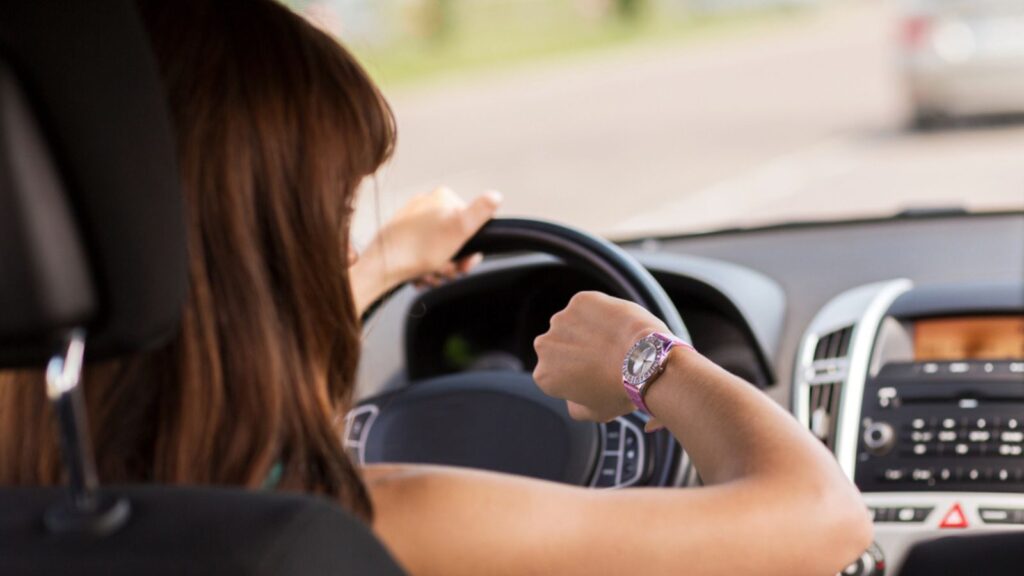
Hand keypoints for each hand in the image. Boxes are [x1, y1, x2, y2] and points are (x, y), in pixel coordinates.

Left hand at [351, 187, 500, 313]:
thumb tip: (497, 196)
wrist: (381, 266)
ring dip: (438, 269)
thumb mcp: (459, 228)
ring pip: (438, 250)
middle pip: (454, 240)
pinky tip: (419, 276)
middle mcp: (426, 204)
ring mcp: (412, 220)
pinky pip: (421, 254)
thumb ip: (481, 210)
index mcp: (443, 197)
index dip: (471, 249)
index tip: (465, 263)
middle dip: (453, 262)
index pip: (471, 225)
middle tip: (445, 273)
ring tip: (429, 276)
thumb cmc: (420, 249)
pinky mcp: (400, 236)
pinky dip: (423, 268)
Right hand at [533, 291, 668, 421]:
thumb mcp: (595, 412)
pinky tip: (617, 326)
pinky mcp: (580, 301)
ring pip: (572, 323)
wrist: (645, 361)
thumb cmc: (621, 391)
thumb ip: (575, 406)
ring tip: (614, 341)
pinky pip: (588, 306)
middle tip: (604, 357)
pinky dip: (600, 313)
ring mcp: (561, 320)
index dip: (575, 375)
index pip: (555, 373)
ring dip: (587, 330)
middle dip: (576, 349)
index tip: (594, 375)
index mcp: (544, 376)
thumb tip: (573, 398)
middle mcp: (544, 346)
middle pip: (560, 346)